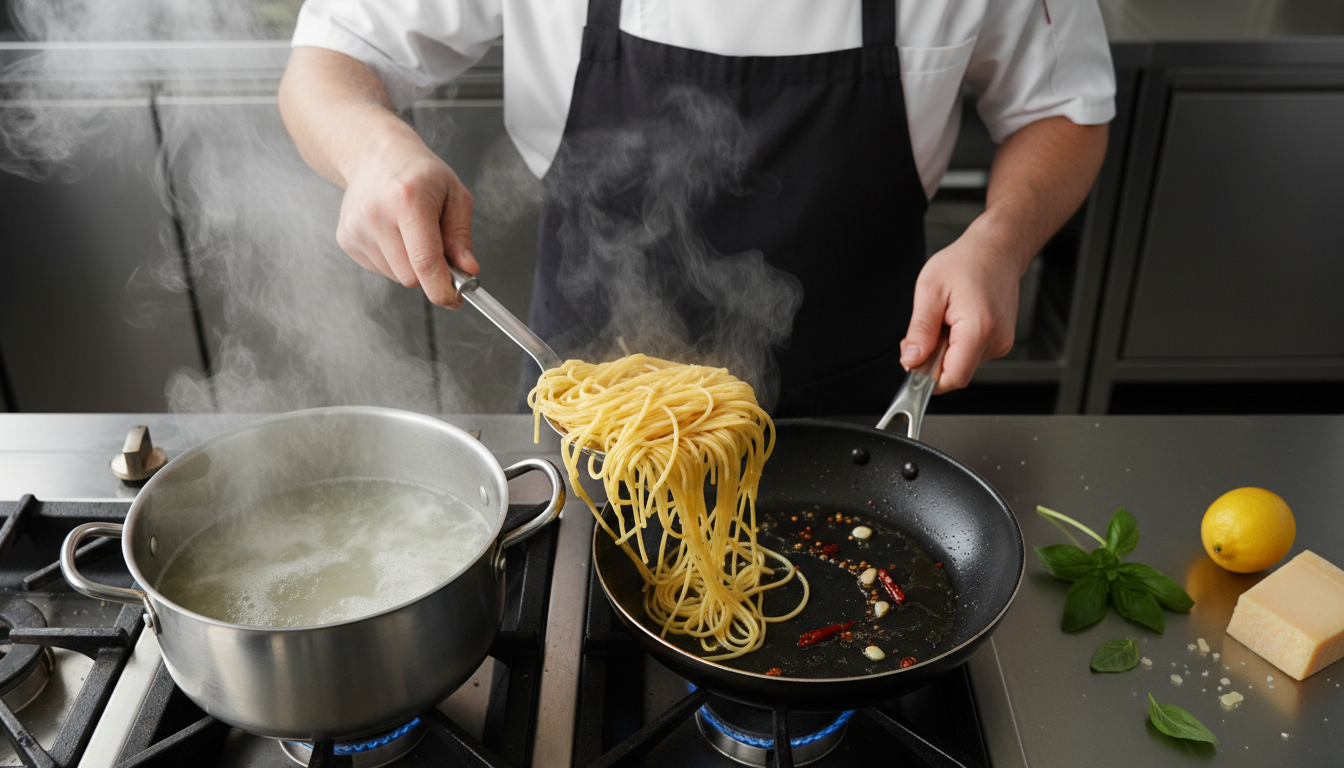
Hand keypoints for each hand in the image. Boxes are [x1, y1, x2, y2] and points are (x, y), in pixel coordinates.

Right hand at [278, 47, 478, 306]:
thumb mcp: (455, 195)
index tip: (453, 299)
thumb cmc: (420, 173)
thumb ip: (461, 237)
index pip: (424, 261)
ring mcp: (357, 228)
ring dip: (410, 265)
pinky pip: (380, 269)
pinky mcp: (346, 238)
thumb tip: (468, 270)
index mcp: (408, 200)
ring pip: (395, 276)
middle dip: (429, 273)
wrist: (374, 155)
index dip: (442, 289)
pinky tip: (394, 233)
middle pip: (410, 276)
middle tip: (438, 250)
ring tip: (411, 232)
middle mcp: (376, 214)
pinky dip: (393, 260)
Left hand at [898, 116, 1108, 393]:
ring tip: (944, 319)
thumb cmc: (966, 262)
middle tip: (925, 331)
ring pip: (963, 365)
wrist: (997, 249)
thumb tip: (910, 360)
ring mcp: (1001, 342)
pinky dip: (957, 345)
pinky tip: (955, 321)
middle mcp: (996, 340)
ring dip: (945, 352)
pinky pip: (971, 355)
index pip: (953, 378)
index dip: (928, 377)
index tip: (913, 362)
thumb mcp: (930, 290)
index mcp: (978, 329)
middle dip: (933, 360)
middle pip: (956, 373)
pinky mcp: (1001, 341)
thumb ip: (919, 330)